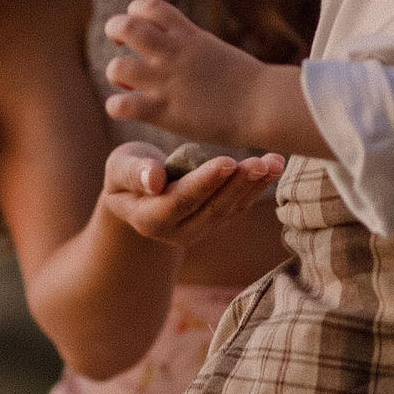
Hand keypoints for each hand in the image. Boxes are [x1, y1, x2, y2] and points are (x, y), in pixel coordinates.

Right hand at [97, 141, 283, 247]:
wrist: (140, 191)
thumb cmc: (127, 172)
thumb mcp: (119, 167)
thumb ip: (133, 172)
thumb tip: (154, 179)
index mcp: (149, 220)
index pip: (180, 202)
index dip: (204, 183)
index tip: (226, 161)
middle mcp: (177, 232)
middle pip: (211, 209)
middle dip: (237, 185)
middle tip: (260, 162)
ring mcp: (200, 230)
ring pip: (230, 210)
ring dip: (254, 186)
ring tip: (275, 162)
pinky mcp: (217, 221)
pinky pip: (240, 205)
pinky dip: (258, 186)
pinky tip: (275, 166)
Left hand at [101, 0, 268, 145]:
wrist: (266, 105)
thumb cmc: (250, 83)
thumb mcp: (216, 51)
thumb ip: (192, 47)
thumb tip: (184, 50)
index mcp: (187, 35)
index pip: (149, 6)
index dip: (135, 12)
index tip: (140, 26)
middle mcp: (172, 54)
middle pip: (125, 26)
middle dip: (115, 31)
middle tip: (119, 44)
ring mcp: (166, 82)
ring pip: (117, 66)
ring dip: (115, 73)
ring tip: (127, 82)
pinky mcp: (164, 111)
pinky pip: (121, 106)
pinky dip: (116, 106)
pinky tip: (128, 108)